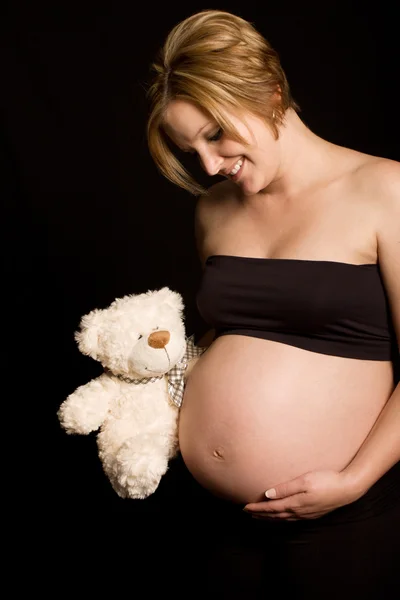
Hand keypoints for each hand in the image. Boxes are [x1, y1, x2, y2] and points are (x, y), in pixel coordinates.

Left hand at [243, 469, 361, 520]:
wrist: (348, 489)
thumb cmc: (326, 480)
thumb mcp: (304, 481)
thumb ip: (285, 488)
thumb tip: (267, 494)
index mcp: (295, 504)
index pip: (271, 507)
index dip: (257, 508)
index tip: (245, 507)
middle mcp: (299, 512)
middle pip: (275, 515)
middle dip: (260, 514)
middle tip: (247, 513)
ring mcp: (307, 514)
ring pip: (283, 519)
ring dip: (270, 518)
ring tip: (260, 516)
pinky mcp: (313, 513)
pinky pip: (292, 519)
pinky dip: (282, 518)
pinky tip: (282, 516)